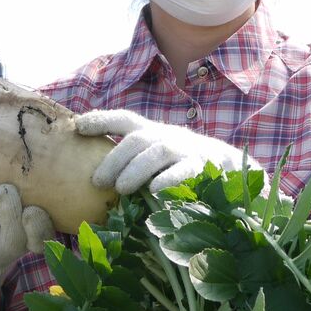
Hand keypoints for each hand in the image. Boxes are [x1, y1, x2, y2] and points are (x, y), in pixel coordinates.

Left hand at [75, 109, 259, 193]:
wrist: (232, 170)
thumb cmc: (183, 168)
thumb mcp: (158, 158)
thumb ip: (134, 161)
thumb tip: (94, 180)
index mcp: (154, 132)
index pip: (125, 120)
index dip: (102, 120)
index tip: (78, 126)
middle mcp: (168, 136)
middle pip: (138, 138)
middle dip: (115, 158)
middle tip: (97, 181)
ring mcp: (187, 150)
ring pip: (157, 151)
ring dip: (135, 169)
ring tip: (119, 189)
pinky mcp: (204, 167)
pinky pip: (185, 170)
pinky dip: (169, 179)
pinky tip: (154, 191)